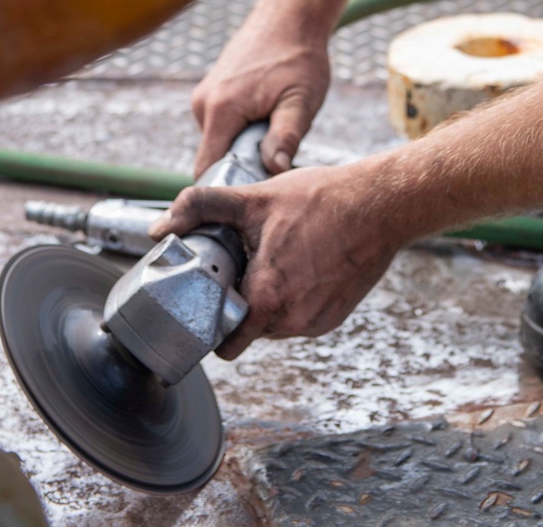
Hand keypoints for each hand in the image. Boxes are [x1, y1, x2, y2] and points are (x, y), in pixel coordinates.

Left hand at [150, 160, 401, 357]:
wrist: (382, 203)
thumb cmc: (322, 200)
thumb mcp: (255, 198)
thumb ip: (200, 208)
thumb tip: (160, 226)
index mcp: (267, 298)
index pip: (224, 343)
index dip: (210, 321)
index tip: (209, 297)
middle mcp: (292, 322)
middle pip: (248, 328)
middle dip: (241, 301)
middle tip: (243, 262)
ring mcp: (317, 322)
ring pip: (275, 323)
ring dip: (268, 297)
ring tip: (275, 256)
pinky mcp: (335, 316)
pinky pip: (300, 316)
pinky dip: (294, 295)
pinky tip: (301, 261)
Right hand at [191, 15, 330, 177]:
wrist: (290, 18)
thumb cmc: (298, 58)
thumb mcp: (300, 101)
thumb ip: (285, 137)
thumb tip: (273, 172)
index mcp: (220, 109)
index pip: (207, 170)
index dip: (228, 187)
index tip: (254, 195)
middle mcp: (203, 104)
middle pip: (214, 157)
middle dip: (243, 165)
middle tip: (277, 155)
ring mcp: (205, 95)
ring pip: (220, 141)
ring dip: (244, 145)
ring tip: (275, 127)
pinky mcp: (212, 90)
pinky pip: (222, 125)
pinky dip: (242, 129)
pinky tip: (267, 114)